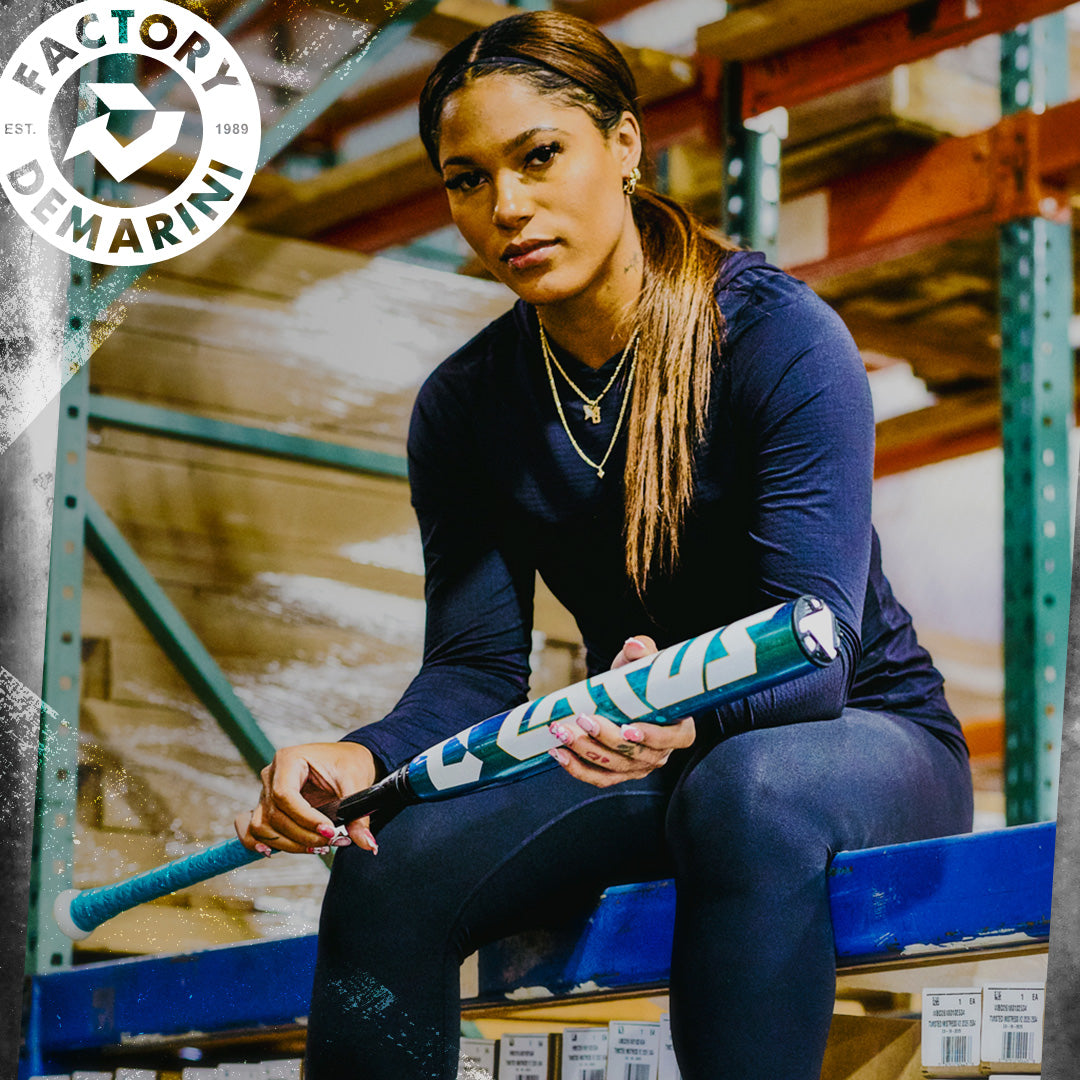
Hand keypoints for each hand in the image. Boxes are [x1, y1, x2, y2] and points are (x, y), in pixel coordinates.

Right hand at [234, 741, 379, 855]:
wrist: (346, 761)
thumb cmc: (349, 763)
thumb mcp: (357, 783)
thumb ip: (358, 815)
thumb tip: (368, 845)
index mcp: (289, 759)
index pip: (285, 795)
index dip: (305, 818)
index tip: (329, 832)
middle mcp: (272, 775)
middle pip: (275, 815)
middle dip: (302, 836)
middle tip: (331, 843)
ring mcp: (265, 792)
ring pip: (263, 827)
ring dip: (288, 843)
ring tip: (318, 847)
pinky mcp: (267, 807)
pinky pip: (251, 828)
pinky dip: (257, 842)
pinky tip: (272, 851)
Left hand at [546, 635, 695, 787]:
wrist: (621, 695)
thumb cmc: (638, 679)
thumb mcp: (642, 662)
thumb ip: (642, 650)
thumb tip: (634, 644)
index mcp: (679, 729)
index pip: (671, 739)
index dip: (652, 737)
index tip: (627, 727)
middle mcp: (660, 754)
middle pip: (634, 754)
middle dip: (605, 738)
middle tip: (583, 718)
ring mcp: (639, 768)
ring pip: (612, 767)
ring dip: (584, 751)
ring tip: (561, 731)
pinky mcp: (617, 774)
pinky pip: (598, 778)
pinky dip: (576, 768)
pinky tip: (558, 753)